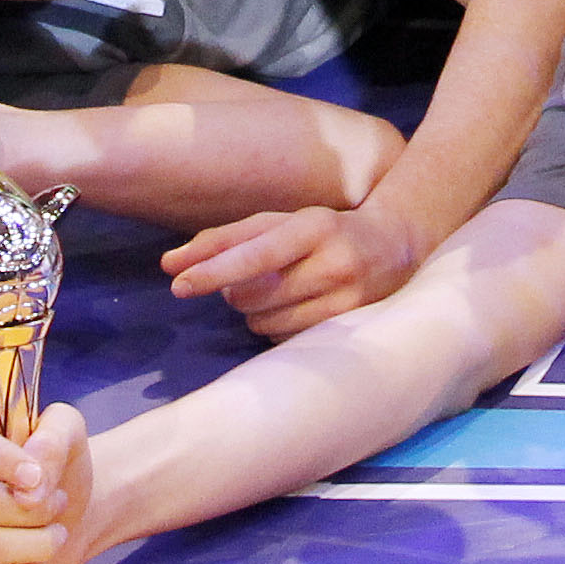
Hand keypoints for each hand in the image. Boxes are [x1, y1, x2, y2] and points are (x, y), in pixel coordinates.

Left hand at [161, 199, 420, 336]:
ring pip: (266, 323)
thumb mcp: (279, 223)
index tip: (178, 283)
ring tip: (280, 293)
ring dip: (256, 313)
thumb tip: (168, 264)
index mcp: (313, 226)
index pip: (256, 253)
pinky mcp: (349, 328)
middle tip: (249, 281)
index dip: (215, 270)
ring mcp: (346, 300)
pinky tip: (299, 309)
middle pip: (254, 296)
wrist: (396, 247)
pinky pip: (286, 340)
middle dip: (236, 292)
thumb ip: (224, 239)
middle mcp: (334, 262)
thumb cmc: (322, 231)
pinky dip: (278, 328)